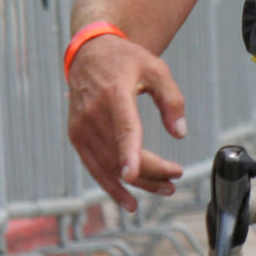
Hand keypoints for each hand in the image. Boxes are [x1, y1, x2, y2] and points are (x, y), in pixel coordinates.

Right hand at [66, 34, 186, 211]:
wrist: (91, 55)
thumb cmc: (127, 61)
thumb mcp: (157, 69)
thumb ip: (171, 99)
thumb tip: (180, 133)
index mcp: (114, 94)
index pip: (123, 127)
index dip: (129, 152)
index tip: (134, 175)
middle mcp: (93, 114)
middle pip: (121, 153)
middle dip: (151, 172)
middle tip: (176, 178)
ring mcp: (81, 129)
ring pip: (109, 166)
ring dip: (138, 183)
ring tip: (165, 188)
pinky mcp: (76, 138)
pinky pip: (95, 168)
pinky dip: (111, 187)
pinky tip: (130, 200)